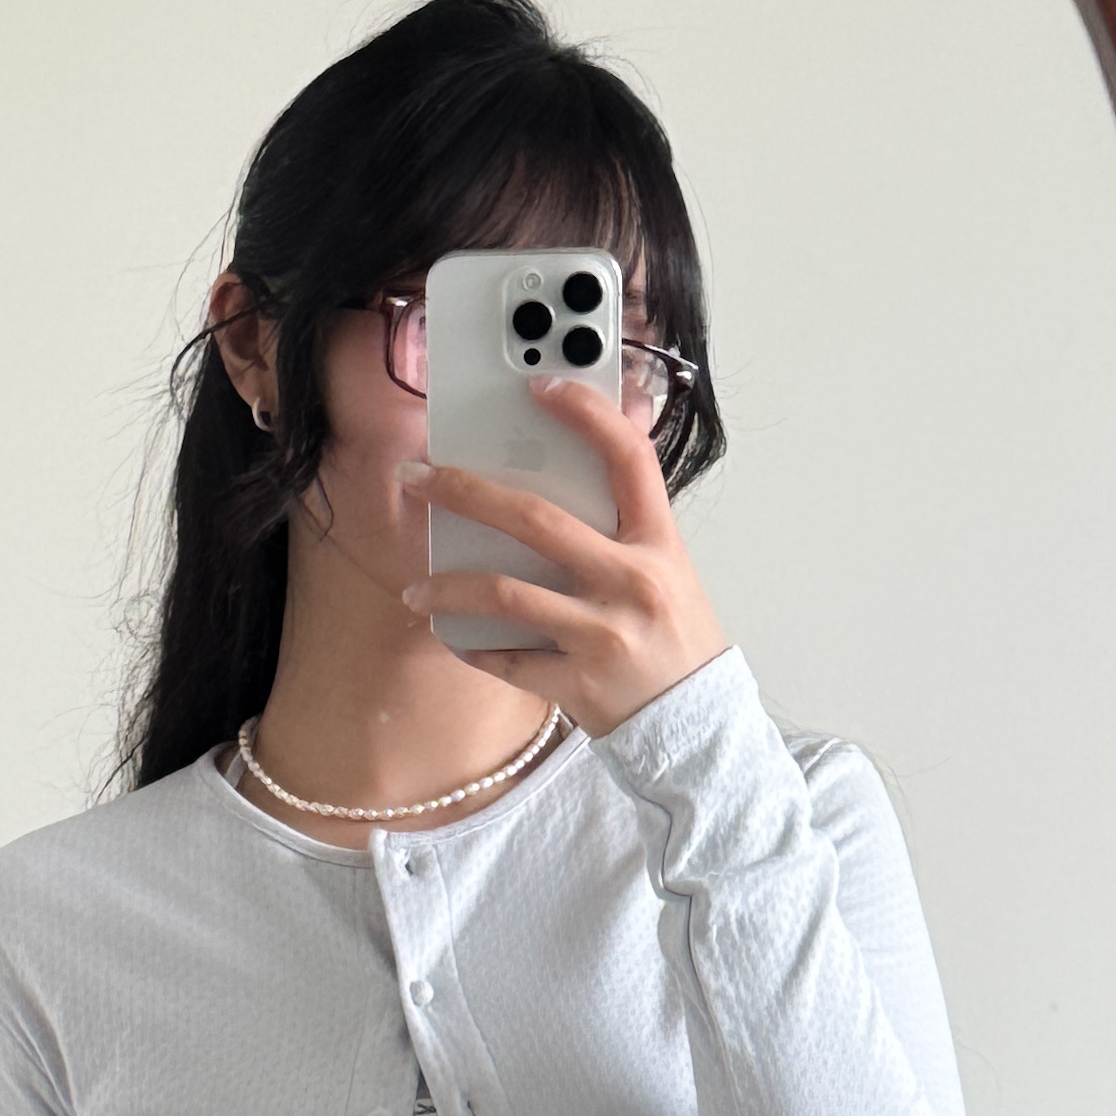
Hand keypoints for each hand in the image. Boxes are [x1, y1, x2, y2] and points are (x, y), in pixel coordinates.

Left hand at [397, 380, 728, 734]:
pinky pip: (508, 660)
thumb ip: (624, 529)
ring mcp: (603, 635)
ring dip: (447, 589)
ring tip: (416, 591)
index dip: (586, 414)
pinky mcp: (579, 683)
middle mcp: (631, 583)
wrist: (698, 727)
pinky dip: (475, 650)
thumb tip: (564, 479)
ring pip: (504, 594)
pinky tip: (455, 640)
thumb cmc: (676, 644)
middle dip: (464, 492)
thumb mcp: (669, 573)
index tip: (540, 387)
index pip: (627, 458)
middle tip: (418, 480)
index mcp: (658, 545)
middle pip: (534, 519)